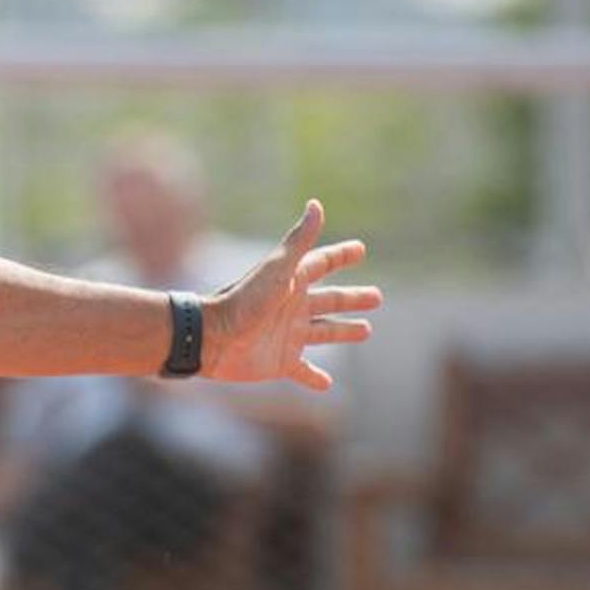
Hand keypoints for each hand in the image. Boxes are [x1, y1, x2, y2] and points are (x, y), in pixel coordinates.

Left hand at [204, 199, 381, 391]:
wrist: (213, 338)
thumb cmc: (245, 300)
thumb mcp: (278, 269)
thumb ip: (299, 240)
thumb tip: (316, 204)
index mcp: (292, 283)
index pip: (322, 264)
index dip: (340, 256)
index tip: (360, 249)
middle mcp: (293, 308)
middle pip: (330, 300)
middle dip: (352, 298)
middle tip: (377, 297)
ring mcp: (288, 336)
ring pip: (324, 332)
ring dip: (343, 331)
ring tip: (366, 330)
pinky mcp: (281, 362)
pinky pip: (302, 372)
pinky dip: (314, 378)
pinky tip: (327, 384)